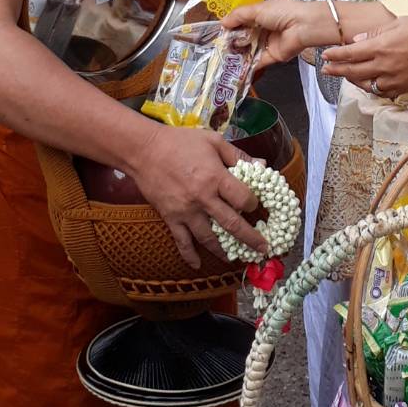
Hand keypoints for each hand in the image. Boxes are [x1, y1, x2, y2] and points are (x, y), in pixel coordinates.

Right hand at [128, 121, 264, 267]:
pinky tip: (197, 265)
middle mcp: (203, 198)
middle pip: (232, 224)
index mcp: (215, 177)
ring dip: (224, 251)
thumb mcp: (213, 141)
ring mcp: (186, 212)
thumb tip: (262, 164)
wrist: (145, 150)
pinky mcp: (171, 218)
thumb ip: (237, 155)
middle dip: (250, 238)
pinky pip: (182, 242)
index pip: (243, 198)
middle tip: (263, 249)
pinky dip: (190, 256)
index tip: (256, 204)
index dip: (253, 203)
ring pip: (209, 238)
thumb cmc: (181, 142)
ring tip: (235, 258)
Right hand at [227, 0, 338, 65]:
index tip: (221, 30)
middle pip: (247, 35)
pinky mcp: (273, 56)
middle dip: (234, 40)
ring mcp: (270, 42)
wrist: (303, 27)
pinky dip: (247, 65)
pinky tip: (234, 68)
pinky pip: (257, 62)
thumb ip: (239, 15)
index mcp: (265, 12)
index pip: (246, 18)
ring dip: (238, 52)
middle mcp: (268, 27)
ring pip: (250, 49)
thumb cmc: (284, 12)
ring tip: (223, 56)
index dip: (234, 23)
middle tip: (219, 45)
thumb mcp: (257, 9)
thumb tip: (223, 21)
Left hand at [322, 17, 407, 95]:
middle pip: (352, 71)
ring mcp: (392, 79)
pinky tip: (369, 83)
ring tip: (345, 75)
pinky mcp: (402, 88)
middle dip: (336, 70)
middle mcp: (383, 65)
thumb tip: (357, 40)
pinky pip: (381, 91)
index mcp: (381, 46)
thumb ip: (376, 32)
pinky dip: (371, 87)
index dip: (335, 55)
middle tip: (326, 70)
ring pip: (365, 84)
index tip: (325, 55)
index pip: (350, 53)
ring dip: (352, 80)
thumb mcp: (400, 23)